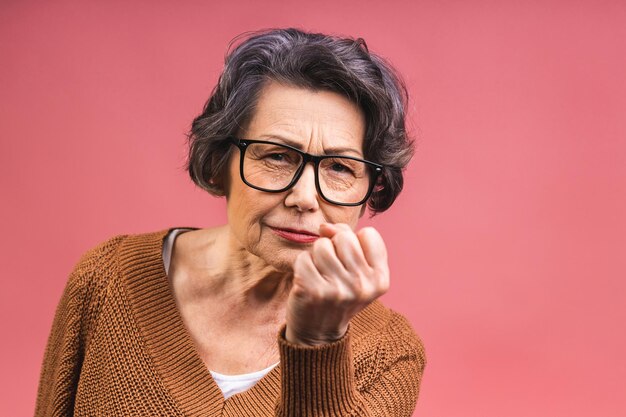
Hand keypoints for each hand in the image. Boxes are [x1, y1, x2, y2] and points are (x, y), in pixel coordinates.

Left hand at [285, 223, 389, 345]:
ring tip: (319, 276)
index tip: (348, 261)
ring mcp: (338, 290)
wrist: (318, 333)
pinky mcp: (313, 291)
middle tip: (331, 270)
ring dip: (316, 257)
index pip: (369, 234)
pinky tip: (307, 283)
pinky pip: (303, 258)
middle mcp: (362, 286)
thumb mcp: (357, 272)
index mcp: (380, 280)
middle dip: (333, 246)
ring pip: (322, 245)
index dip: (354, 241)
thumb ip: (349, 241)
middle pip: (344, 237)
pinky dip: (301, 267)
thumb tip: (325, 227)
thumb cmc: (338, 294)